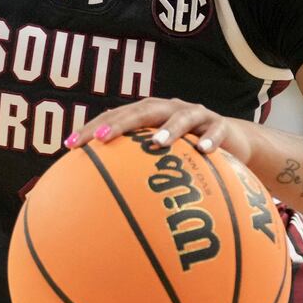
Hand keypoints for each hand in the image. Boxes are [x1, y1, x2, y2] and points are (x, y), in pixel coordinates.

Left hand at [67, 97, 254, 161]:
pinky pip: (217, 132)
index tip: (69, 146)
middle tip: (101, 138)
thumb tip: (94, 194)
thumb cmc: (185, 152)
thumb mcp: (159, 156)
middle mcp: (169, 108)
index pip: (114, 117)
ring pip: (182, 117)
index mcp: (148, 114)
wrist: (233, 140)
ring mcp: (196, 115)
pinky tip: (203, 151)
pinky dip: (210, 140)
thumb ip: (130, 166)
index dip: (92, 129)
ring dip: (169, 129)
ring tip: (157, 143)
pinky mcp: (222, 126)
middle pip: (142, 111)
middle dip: (120, 123)